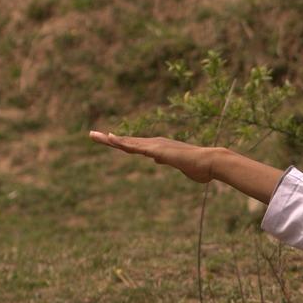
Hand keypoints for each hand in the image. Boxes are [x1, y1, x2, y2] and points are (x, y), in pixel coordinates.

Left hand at [89, 131, 219, 183]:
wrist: (211, 163)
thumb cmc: (201, 168)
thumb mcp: (179, 166)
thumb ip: (167, 161)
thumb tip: (156, 159)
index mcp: (160, 149)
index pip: (136, 146)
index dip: (122, 143)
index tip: (109, 140)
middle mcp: (155, 144)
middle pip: (127, 141)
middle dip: (109, 139)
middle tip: (91, 135)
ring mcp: (155, 146)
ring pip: (127, 142)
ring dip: (110, 139)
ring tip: (93, 135)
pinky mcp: (157, 150)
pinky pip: (135, 146)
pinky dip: (122, 142)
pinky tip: (110, 139)